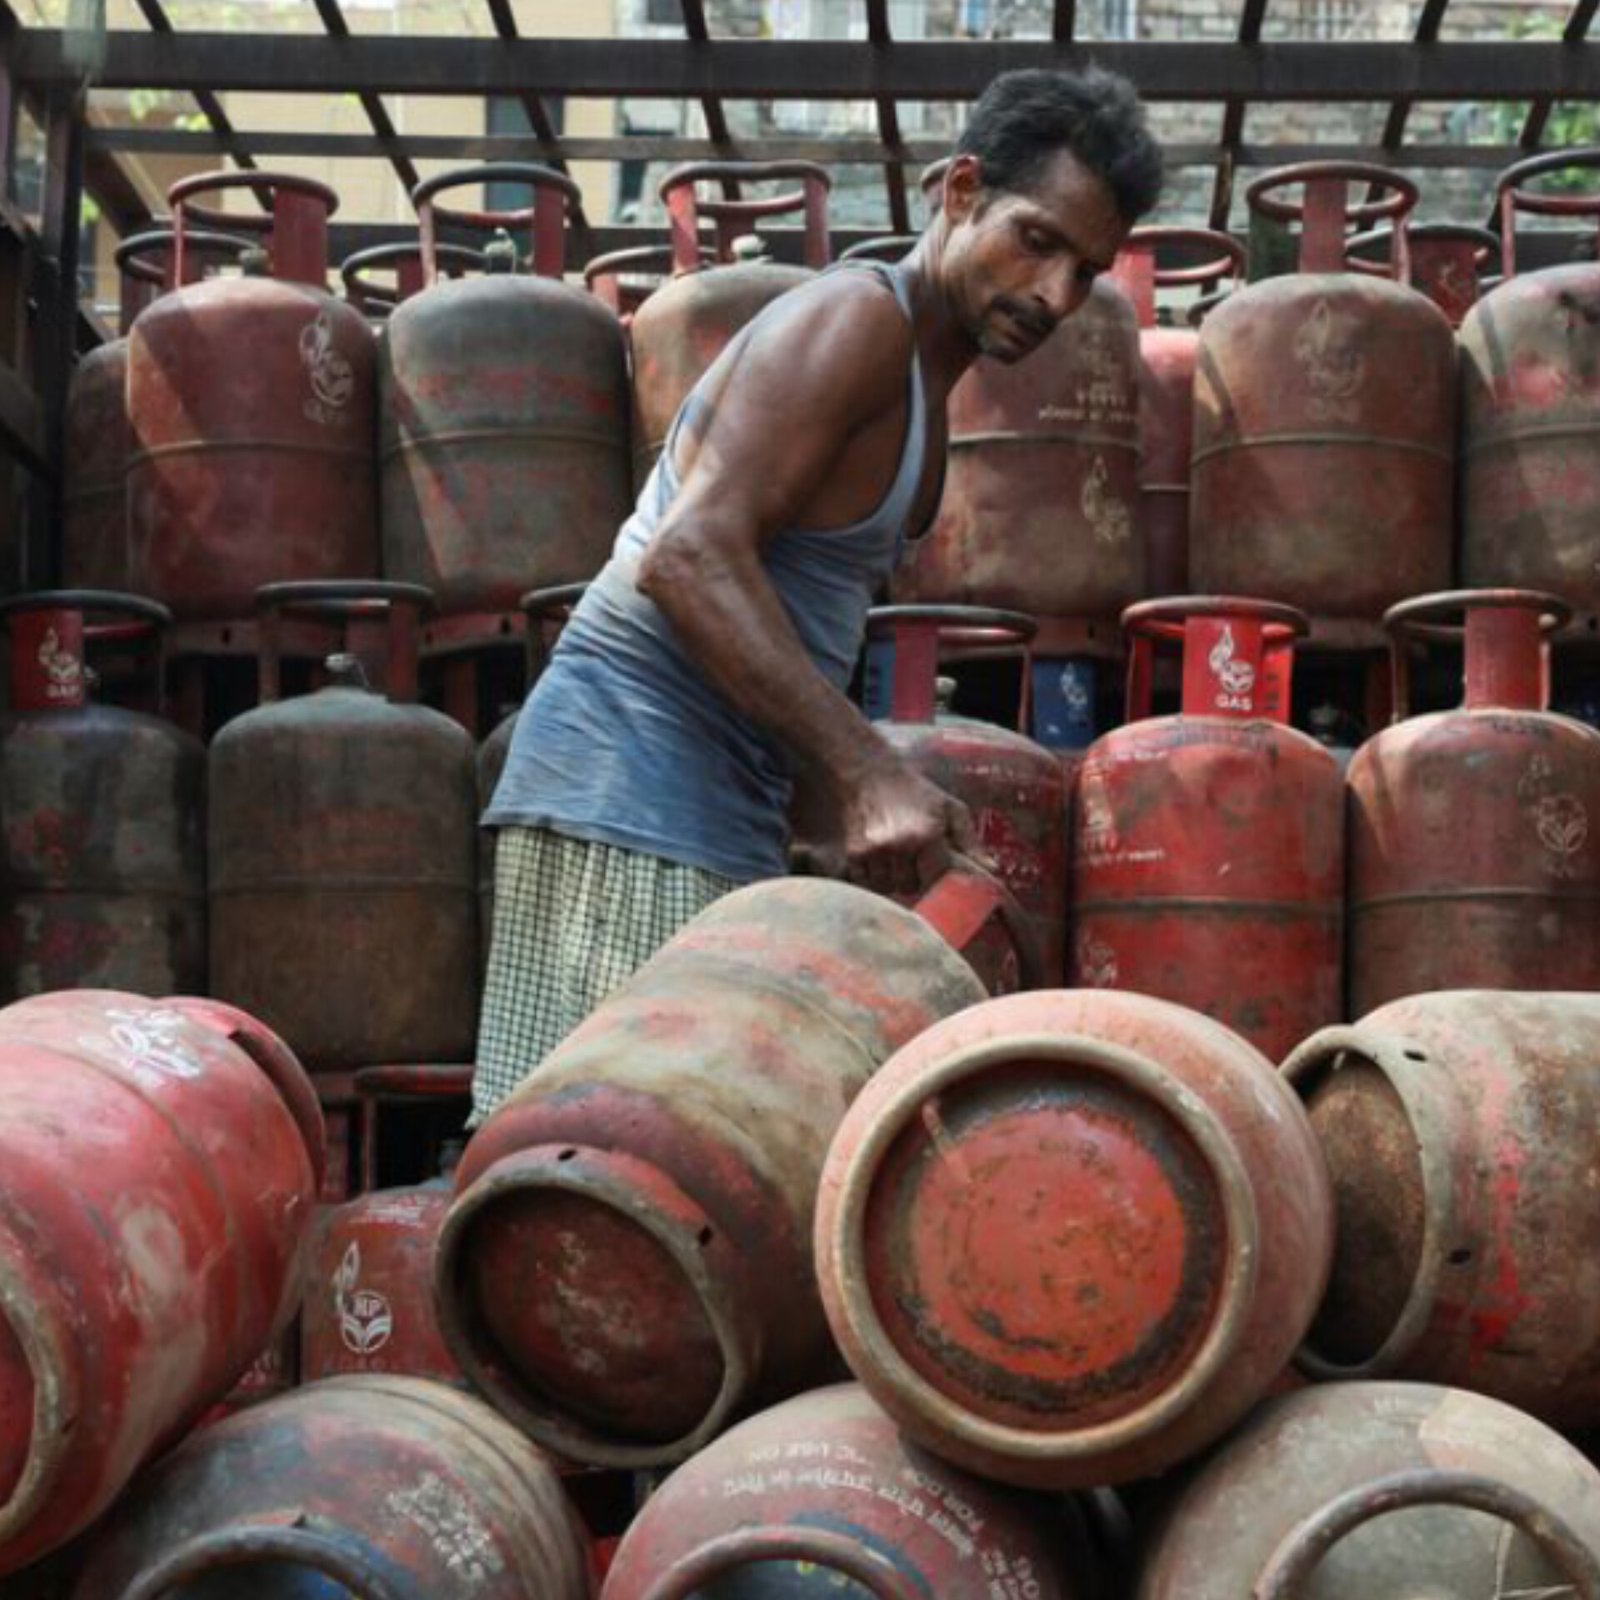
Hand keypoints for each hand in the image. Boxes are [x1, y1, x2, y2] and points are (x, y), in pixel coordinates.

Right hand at [838, 756, 975, 897]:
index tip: (940, 871)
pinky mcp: (852, 855)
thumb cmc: (914, 792)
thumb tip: (994, 870)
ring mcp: (872, 852)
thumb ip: (971, 842)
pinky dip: (873, 877)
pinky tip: (878, 857)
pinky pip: (867, 883)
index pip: (940, 879)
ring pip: (890, 887)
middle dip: (917, 877)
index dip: (941, 878)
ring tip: (895, 854)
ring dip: (895, 878)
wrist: (867, 772)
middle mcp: (898, 846)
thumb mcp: (950, 809)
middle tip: (915, 856)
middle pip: (913, 887)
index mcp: (926, 834)